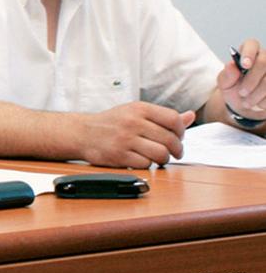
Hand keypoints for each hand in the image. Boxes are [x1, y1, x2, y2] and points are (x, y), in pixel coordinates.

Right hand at [78, 101, 194, 167]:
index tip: (178, 137)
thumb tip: (190, 116)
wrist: (82, 132)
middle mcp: (133, 122)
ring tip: (160, 158)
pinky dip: (148, 165)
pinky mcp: (119, 155)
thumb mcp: (135, 112)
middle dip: (177, 149)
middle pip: (170, 139)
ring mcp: (125, 139)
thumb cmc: (112, 122)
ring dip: (164, 159)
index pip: (173, 119)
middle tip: (173, 152)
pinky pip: (146, 164)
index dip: (181, 131)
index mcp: (139, 108)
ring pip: (161, 154)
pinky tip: (142, 160)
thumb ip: (163, 116)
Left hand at [217, 39, 265, 121]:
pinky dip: (265, 100)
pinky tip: (259, 103)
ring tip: (246, 102)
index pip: (251, 44)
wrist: (245, 105)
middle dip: (252, 80)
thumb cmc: (234, 89)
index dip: (249, 53)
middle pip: (264, 62)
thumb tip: (231, 65)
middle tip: (241, 93)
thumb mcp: (225, 84)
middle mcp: (264, 57)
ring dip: (257, 93)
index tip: (244, 65)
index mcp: (248, 53)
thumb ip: (226, 75)